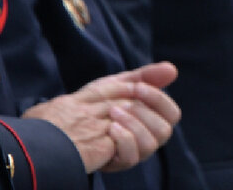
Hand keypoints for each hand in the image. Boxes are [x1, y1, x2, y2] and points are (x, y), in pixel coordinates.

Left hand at [23, 62, 180, 172]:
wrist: (59, 122)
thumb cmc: (88, 105)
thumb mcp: (116, 85)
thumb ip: (144, 77)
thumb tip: (173, 69)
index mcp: (148, 120)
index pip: (172, 115)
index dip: (160, 100)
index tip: (139, 87)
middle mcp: (143, 138)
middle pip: (166, 130)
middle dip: (146, 111)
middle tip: (122, 103)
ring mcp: (130, 152)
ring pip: (153, 144)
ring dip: (135, 124)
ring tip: (113, 114)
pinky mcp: (116, 163)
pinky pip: (133, 156)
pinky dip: (125, 138)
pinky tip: (110, 129)